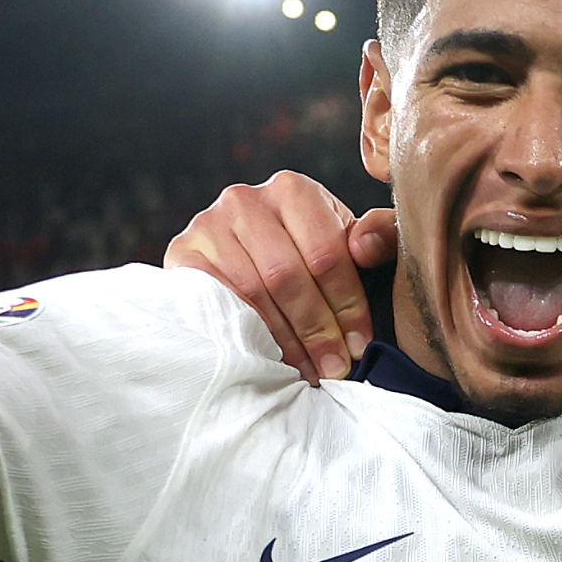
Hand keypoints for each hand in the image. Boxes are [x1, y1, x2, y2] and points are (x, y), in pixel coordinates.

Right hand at [168, 173, 393, 379]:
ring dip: (285, 340)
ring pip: (253, 292)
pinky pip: (217, 301)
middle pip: (287, 276)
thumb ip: (378, 237)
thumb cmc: (307, 254)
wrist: (241, 255)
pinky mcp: (183, 253)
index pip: (325, 252)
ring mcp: (209, 225)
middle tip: (336, 368)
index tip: (360, 344)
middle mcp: (246, 199)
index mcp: (293, 190)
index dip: (347, 304)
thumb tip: (364, 247)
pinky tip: (267, 357)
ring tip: (309, 371)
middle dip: (317, 329)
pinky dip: (245, 334)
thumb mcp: (347, 242)